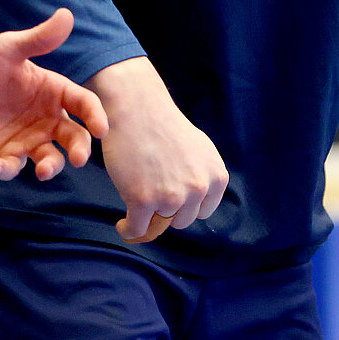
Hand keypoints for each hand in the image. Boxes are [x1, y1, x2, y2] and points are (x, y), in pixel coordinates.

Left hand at [0, 8, 109, 180]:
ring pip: (50, 159)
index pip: (83, 104)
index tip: (101, 129)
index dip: (95, 116)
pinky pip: (12, 168)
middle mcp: (44, 118)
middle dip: (80, 149)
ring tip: (42, 169)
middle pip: (74, 137)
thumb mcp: (7, 49)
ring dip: (52, 167)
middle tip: (78, 159)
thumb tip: (68, 14)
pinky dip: (8, 169)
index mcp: (52, 91)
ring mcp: (25, 140)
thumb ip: (38, 39)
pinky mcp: (2, 156)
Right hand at [88, 57, 228, 242]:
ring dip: (146, 216)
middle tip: (150, 190)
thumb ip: (203, 175)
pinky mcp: (143, 200)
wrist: (136, 108)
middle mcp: (199, 188)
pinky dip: (128, 230)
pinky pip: (136, 231)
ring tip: (135, 198)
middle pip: (181, 221)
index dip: (185, 206)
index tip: (170, 197)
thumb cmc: (163, 125)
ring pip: (158, 225)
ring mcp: (171, 196)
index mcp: (216, 177)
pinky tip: (122, 224)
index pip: (202, 211)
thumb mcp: (199, 149)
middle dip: (167, 210)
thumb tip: (199, 201)